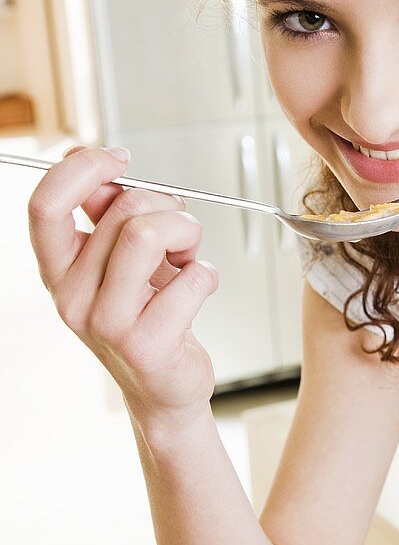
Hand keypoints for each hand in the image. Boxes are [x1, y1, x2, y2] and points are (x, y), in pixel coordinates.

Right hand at [28, 145, 218, 419]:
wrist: (164, 386)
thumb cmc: (147, 316)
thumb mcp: (119, 262)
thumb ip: (105, 215)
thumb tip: (98, 165)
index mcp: (59, 270)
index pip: (45, 205)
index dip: (83, 168)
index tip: (119, 158)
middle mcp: (72, 297)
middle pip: (122, 210)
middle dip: (167, 207)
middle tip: (179, 231)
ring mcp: (106, 323)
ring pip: (148, 233)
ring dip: (186, 232)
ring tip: (187, 257)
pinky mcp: (146, 344)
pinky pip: (192, 278)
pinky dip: (207, 274)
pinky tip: (197, 290)